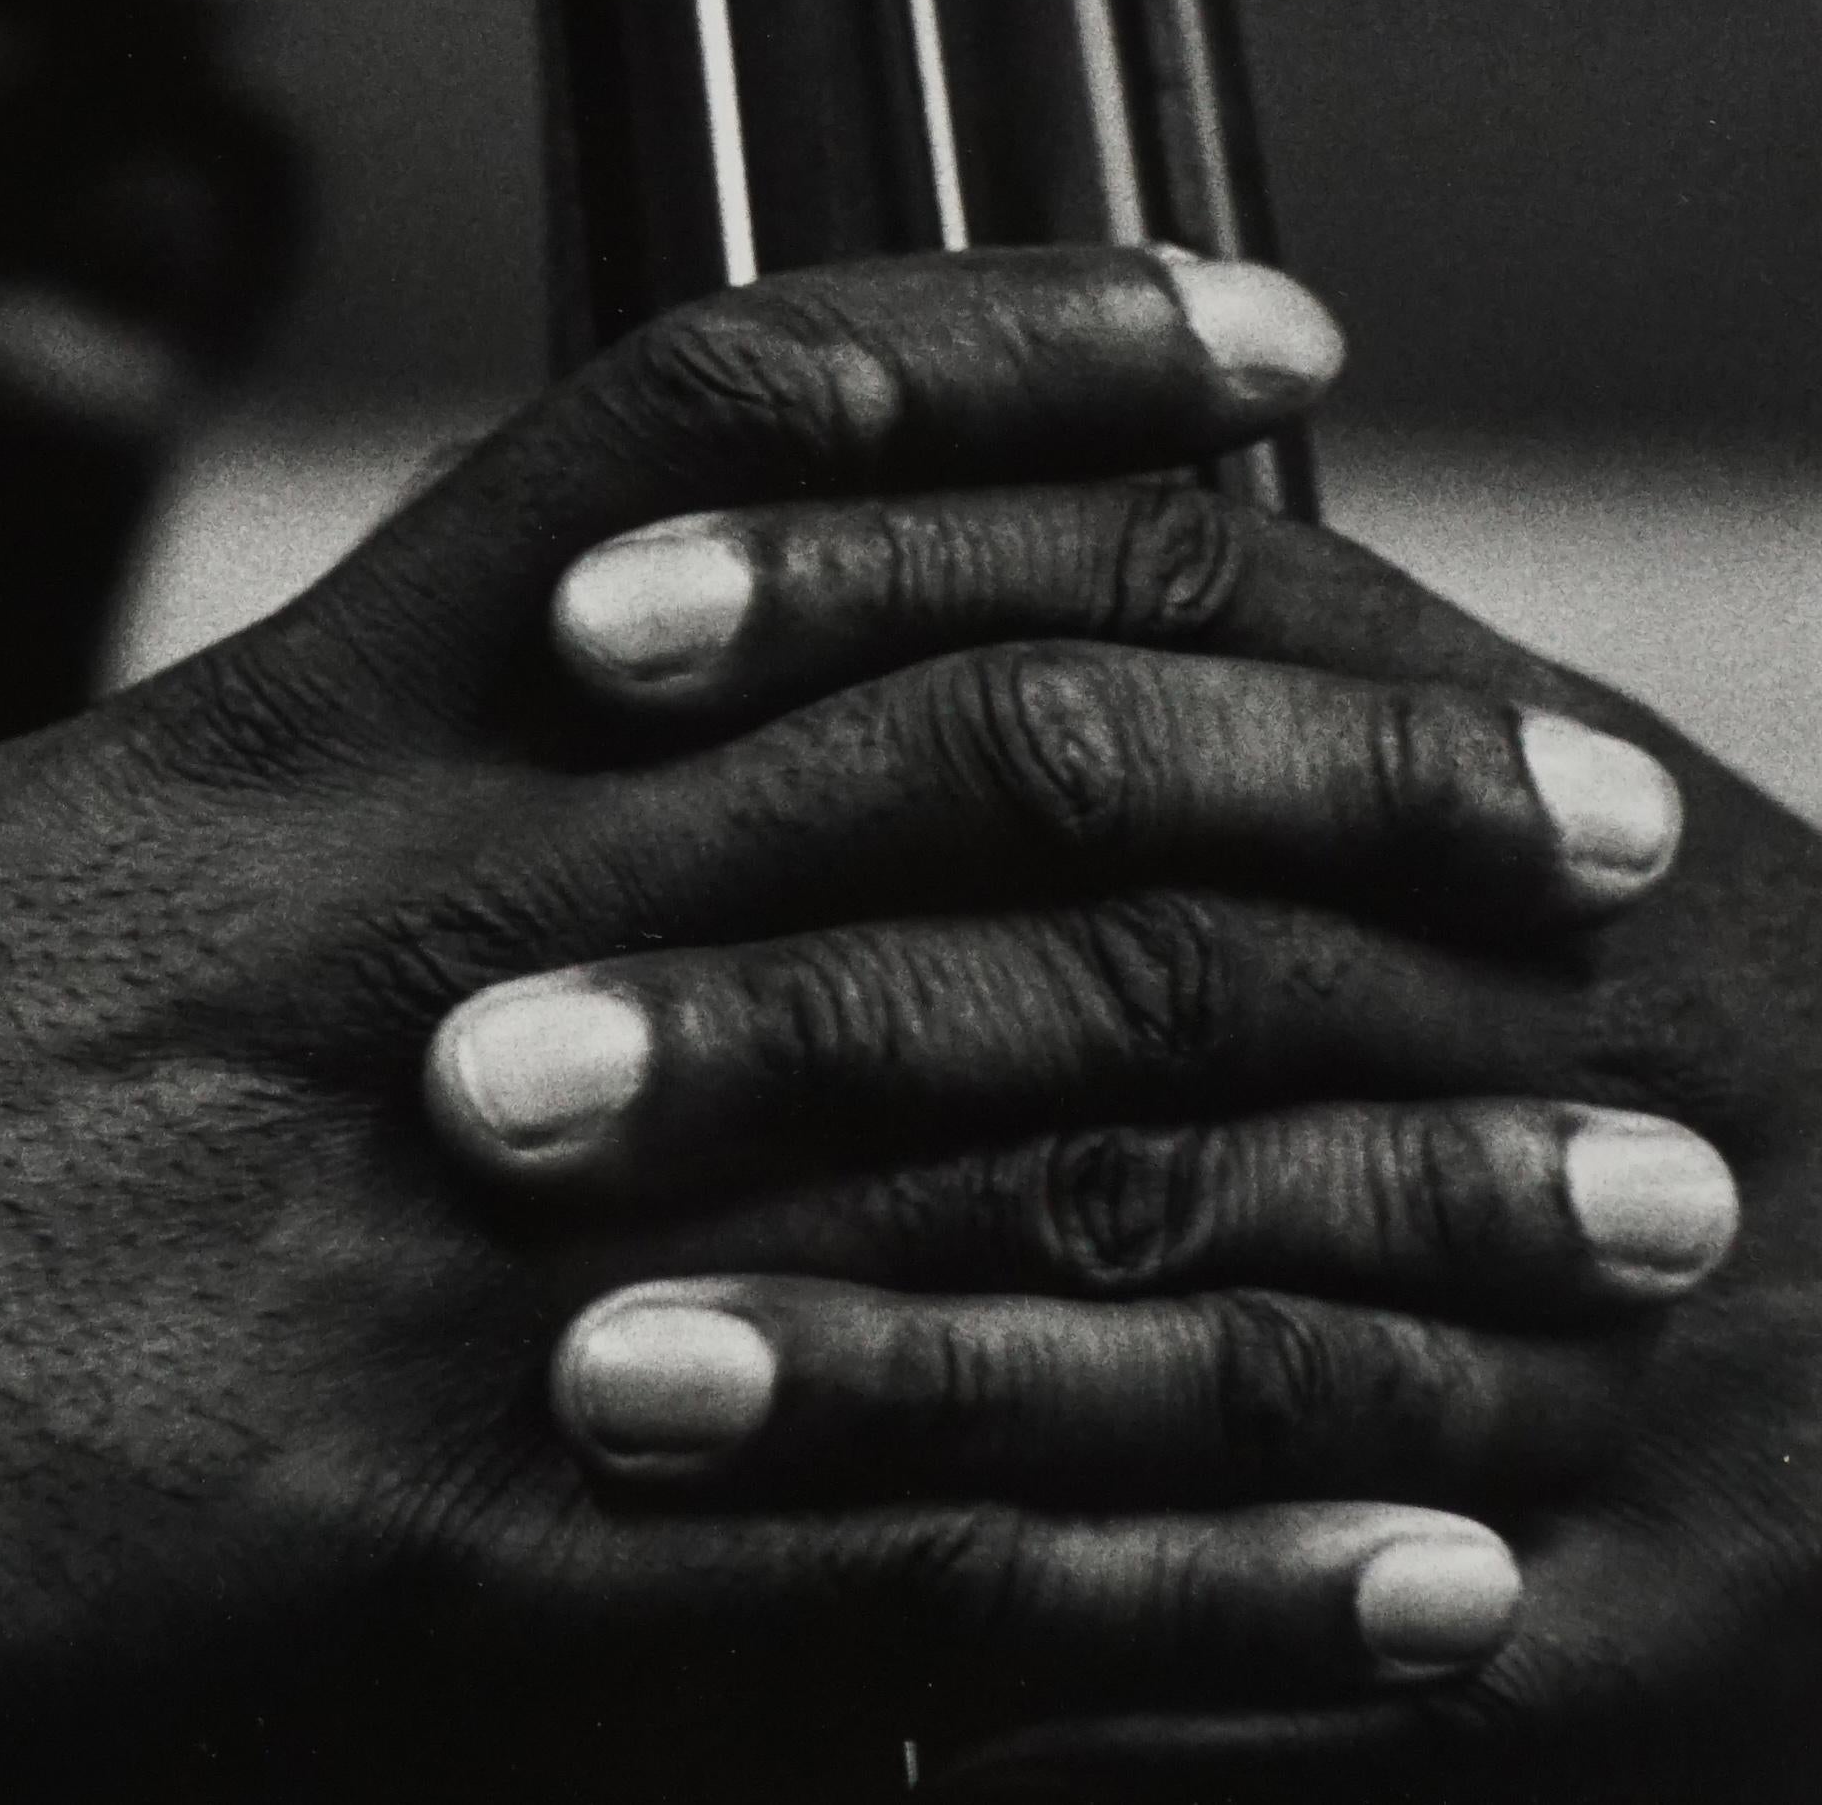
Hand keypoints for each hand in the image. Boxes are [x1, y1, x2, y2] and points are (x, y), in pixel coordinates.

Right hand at [0, 247, 1750, 1801]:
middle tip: (1600, 814)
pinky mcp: (487, 1603)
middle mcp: (459, 952)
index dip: (1043, 354)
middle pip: (992, 793)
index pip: (760, 442)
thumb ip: (354, 749)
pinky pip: (934, 1580)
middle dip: (1337, 795)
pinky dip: (1211, 1575)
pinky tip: (1434, 1575)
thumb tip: (599, 648)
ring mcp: (497, 1278)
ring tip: (1649, 1211)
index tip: (1281, 329)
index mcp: (341, 743)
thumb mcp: (61, 845)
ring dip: (1382, 1204)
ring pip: (1042, 1186)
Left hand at [537, 420, 1821, 1795]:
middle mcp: (1579, 996)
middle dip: (792, 1009)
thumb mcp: (1493, 808)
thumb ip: (1223, 677)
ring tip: (581, 1382)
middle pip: (1136, 955)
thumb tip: (848, 461)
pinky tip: (806, 1666)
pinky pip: (1305, 1609)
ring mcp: (1628, 1312)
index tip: (578, 615)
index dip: (865, 573)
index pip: (1156, 593)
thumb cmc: (1649, 1042)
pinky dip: (1052, 1618)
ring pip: (1202, 1293)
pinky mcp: (1647, 1610)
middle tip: (479, 1070)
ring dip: (873, 1348)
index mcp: (1516, 765)